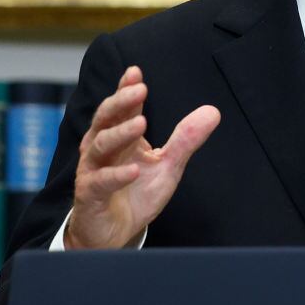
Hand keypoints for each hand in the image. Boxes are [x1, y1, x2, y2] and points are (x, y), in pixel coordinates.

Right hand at [65, 66, 220, 248]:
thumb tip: (213, 111)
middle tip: (140, 90)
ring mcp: (93, 170)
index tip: (136, 72)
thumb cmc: (136, 193)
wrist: (114, 233)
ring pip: (101, 146)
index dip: (125, 89)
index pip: (121, 107)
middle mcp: (101, 148)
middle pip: (105, 119)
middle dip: (121, 102)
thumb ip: (186, 139)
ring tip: (142, 123)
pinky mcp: (90, 195)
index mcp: (119, 136)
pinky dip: (116, 175)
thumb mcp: (167, 164)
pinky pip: (100, 182)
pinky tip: (133, 170)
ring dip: (121, 133)